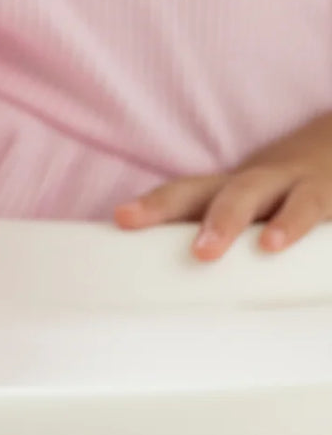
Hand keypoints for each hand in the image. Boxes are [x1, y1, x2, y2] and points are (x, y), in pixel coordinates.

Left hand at [114, 112, 331, 260]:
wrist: (324, 157)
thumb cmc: (265, 198)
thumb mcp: (230, 210)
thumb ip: (197, 235)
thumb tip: (150, 277)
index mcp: (221, 191)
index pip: (183, 194)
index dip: (153, 204)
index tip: (123, 218)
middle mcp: (255, 184)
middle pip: (230, 192)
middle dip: (216, 220)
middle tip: (202, 253)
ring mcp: (295, 188)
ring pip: (283, 198)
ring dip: (279, 221)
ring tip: (267, 245)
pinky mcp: (327, 198)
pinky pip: (317, 208)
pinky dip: (304, 223)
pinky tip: (292, 240)